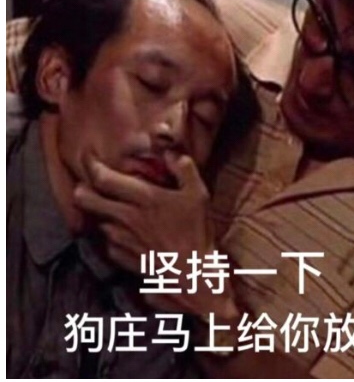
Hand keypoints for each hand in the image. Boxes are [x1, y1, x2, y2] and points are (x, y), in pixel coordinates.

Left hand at [74, 152, 237, 318]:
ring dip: (100, 213)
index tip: (90, 159)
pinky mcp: (124, 257)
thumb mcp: (198, 194)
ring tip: (111, 208)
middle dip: (82, 190)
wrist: (193, 273)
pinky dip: (111, 235)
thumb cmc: (196, 231)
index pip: (104, 179)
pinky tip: (124, 233)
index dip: (92, 166)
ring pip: (97, 220)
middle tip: (89, 184)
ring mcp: (123, 239)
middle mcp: (127, 217)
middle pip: (86, 200)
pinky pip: (108, 242)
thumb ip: (184, 169)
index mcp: (144, 198)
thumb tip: (171, 153)